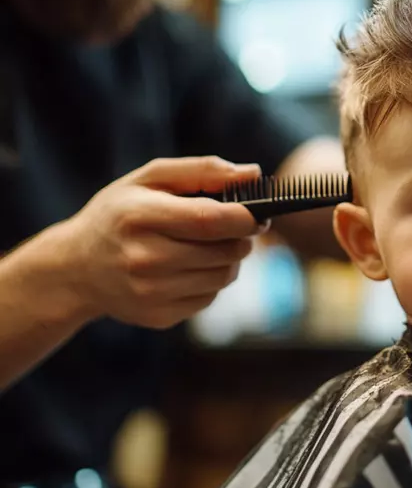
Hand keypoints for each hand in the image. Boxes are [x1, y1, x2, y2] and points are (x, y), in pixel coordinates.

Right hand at [53, 156, 265, 328]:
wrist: (77, 267)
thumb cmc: (120, 214)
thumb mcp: (149, 179)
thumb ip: (203, 171)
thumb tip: (253, 173)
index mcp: (139, 216)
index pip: (209, 220)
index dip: (244, 217)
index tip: (258, 213)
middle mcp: (143, 258)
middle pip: (224, 251)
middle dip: (242, 238)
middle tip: (238, 227)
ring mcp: (151, 293)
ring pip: (224, 277)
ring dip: (231, 260)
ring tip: (213, 245)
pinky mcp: (159, 316)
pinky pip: (210, 297)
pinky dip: (212, 280)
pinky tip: (192, 268)